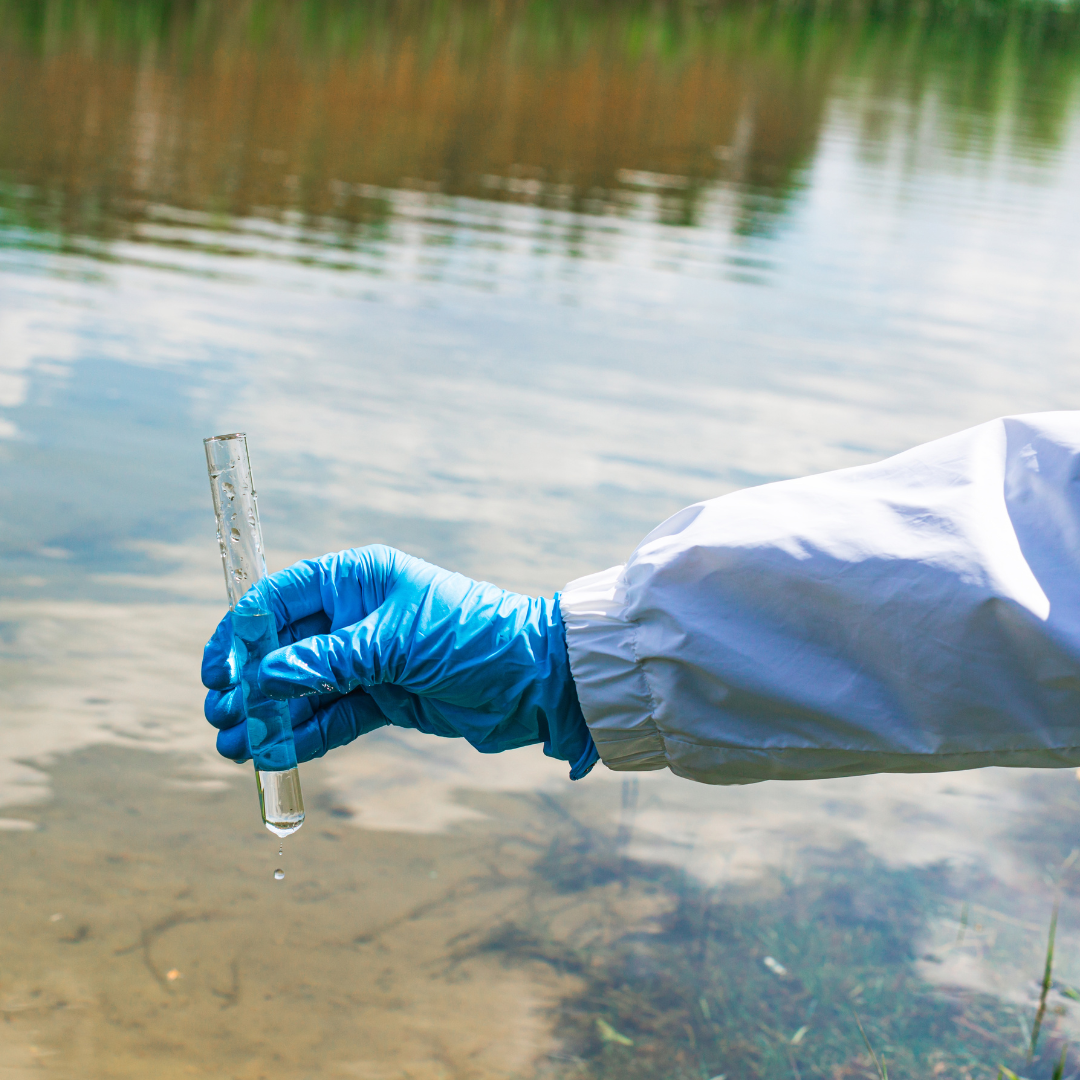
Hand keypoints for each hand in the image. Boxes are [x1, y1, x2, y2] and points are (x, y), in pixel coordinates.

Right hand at [202, 546, 596, 776]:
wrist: (535, 681)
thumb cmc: (469, 638)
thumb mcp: (393, 644)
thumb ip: (324, 662)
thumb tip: (260, 681)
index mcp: (357, 579)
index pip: (280, 600)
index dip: (242, 634)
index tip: (218, 672)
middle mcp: (357, 615)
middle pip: (285, 648)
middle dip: (252, 684)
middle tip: (220, 717)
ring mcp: (370, 658)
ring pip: (305, 688)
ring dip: (270, 716)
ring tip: (232, 748)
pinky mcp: (386, 698)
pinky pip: (333, 716)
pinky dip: (304, 735)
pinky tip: (272, 754)